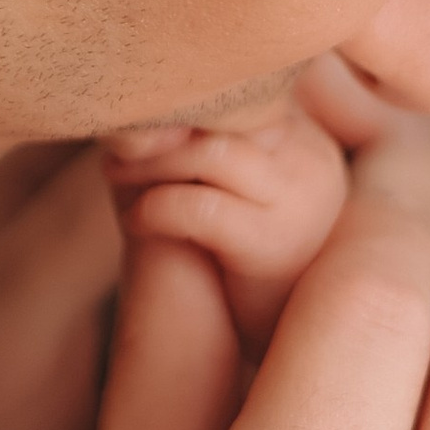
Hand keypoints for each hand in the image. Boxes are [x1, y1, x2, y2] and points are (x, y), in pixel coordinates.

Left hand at [103, 101, 351, 355]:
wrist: (279, 342)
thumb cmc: (246, 256)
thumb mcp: (241, 187)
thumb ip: (214, 140)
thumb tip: (143, 96)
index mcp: (308, 138)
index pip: (243, 88)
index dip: (183, 95)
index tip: (135, 108)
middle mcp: (312, 161)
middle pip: (227, 112)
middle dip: (163, 122)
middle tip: (117, 140)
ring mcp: (299, 202)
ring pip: (211, 152)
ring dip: (151, 163)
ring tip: (117, 177)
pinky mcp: (273, 244)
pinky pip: (200, 208)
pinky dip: (155, 209)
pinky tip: (134, 222)